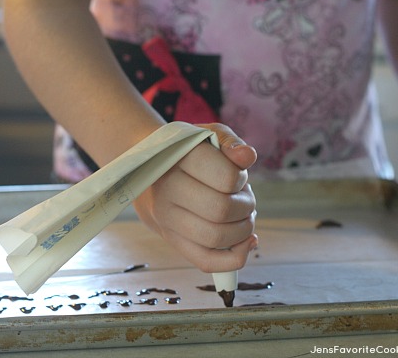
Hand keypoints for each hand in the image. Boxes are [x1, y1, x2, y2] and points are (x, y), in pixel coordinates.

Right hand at [133, 123, 257, 272]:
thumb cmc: (188, 154)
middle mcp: (167, 192)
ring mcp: (167, 221)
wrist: (150, 174)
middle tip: (245, 197)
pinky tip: (247, 242)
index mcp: (177, 160)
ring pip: (217, 237)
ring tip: (243, 215)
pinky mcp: (174, 242)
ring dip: (243, 229)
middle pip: (222, 209)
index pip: (225, 177)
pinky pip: (208, 261)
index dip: (241, 178)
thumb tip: (247, 156)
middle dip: (246, 205)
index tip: (236, 174)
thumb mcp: (208, 137)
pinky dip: (235, 257)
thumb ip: (230, 142)